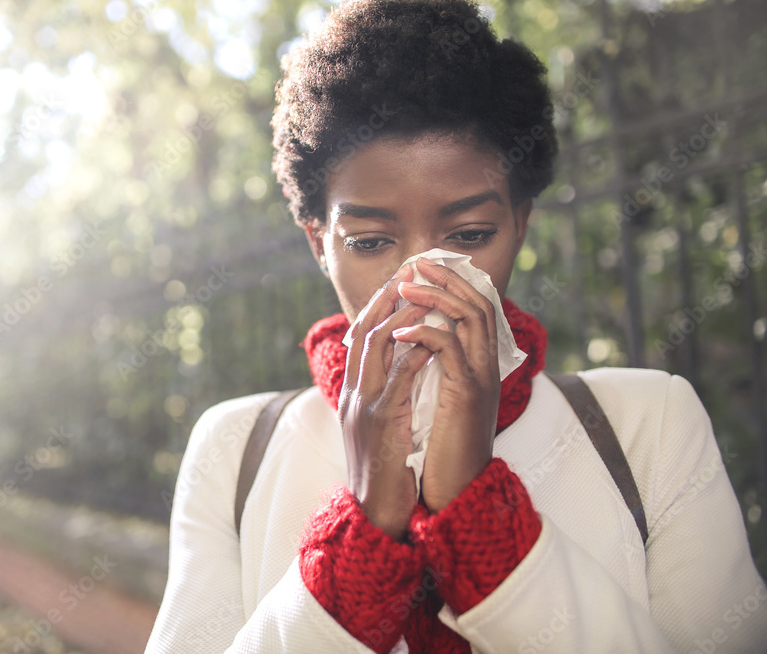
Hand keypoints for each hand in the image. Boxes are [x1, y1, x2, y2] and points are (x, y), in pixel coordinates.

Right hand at [340, 263, 434, 539]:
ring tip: (425, 294)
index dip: (379, 305)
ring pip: (377, 345)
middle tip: (411, 272)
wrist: (375, 515)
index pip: (360, 337)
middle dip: (387, 297)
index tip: (401, 281)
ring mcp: (363, 405)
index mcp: (353, 394)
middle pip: (364, 330)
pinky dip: (416, 354)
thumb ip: (386, 398)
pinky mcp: (381, 421)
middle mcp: (353, 393)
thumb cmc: (385, 474)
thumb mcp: (380, 430)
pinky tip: (434, 338)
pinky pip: (398, 378)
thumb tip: (407, 372)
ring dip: (402, 315)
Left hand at [392, 258, 500, 512]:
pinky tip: (400, 333)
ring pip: (469, 317)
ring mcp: (479, 378)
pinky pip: (450, 351)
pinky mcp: (467, 395)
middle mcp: (485, 366)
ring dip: (436, 297)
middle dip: (448, 279)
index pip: (474, 308)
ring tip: (406, 287)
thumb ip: (430, 371)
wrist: (452, 489)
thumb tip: (407, 346)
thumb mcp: (434, 400)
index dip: (453, 283)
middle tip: (417, 263)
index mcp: (477, 365)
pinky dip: (425, 335)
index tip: (423, 268)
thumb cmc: (438, 448)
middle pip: (478, 302)